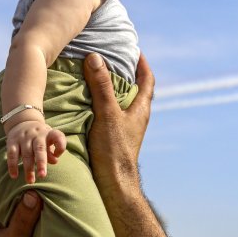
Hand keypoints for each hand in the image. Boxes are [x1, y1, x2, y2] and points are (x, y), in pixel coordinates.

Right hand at [5, 118, 66, 182]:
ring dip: (28, 168)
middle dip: (41, 162)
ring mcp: (24, 137)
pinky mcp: (12, 141)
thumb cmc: (40, 136)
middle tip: (42, 176)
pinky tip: (14, 176)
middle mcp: (36, 134)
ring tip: (30, 181)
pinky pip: (12, 154)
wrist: (23, 121)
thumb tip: (55, 161)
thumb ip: (51, 151)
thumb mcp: (48, 140)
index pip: (57, 136)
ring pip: (26, 153)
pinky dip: (12, 165)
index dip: (60, 145)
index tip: (58, 155)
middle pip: (39, 148)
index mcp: (48, 133)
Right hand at [83, 51, 153, 194]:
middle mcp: (137, 118)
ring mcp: (127, 130)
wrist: (114, 186)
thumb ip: (101, 87)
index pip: (147, 80)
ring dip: (114, 90)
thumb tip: (95, 57)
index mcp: (141, 109)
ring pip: (124, 104)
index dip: (142, 64)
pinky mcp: (116, 139)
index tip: (134, 50)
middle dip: (127, 74)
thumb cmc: (114, 150)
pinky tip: (90, 106)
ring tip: (98, 79)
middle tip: (113, 60)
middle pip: (137, 90)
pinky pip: (113, 116)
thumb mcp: (107, 114)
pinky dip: (105, 105)